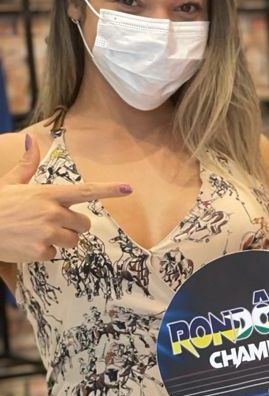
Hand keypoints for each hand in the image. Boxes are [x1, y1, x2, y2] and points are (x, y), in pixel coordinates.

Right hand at [0, 135, 132, 262]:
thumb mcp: (11, 183)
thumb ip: (28, 165)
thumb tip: (33, 141)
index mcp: (49, 193)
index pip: (86, 191)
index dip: (109, 190)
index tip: (129, 189)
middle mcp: (52, 212)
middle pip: (84, 224)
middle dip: (72, 226)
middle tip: (49, 223)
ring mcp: (47, 233)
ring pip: (73, 241)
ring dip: (61, 240)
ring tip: (37, 234)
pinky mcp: (40, 251)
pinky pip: (55, 254)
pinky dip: (43, 252)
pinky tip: (27, 245)